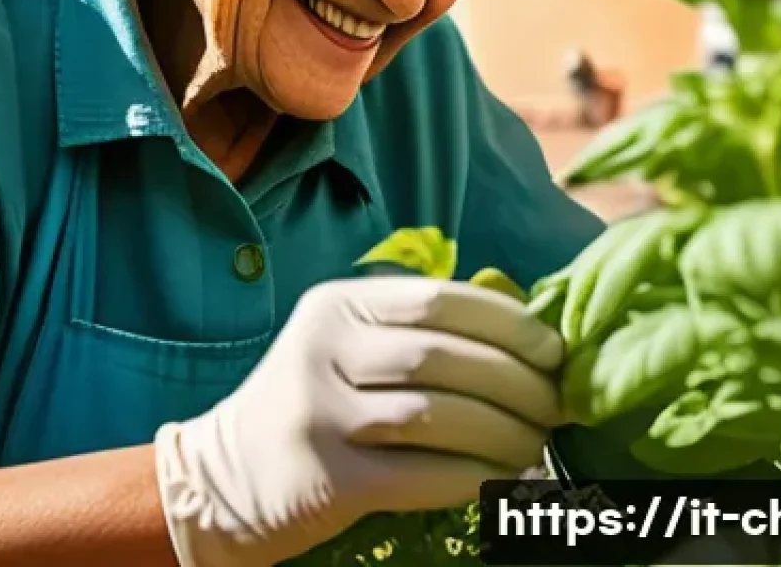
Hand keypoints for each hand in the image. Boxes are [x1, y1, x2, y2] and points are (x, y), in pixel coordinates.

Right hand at [154, 275, 565, 565]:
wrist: (225, 476)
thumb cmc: (311, 402)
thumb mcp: (347, 346)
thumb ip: (415, 332)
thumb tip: (523, 338)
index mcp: (338, 304)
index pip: (439, 299)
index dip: (507, 322)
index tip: (553, 350)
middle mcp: (325, 347)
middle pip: (444, 357)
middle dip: (517, 382)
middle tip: (555, 406)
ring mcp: (321, 411)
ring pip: (437, 415)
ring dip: (505, 433)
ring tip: (537, 444)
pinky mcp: (326, 478)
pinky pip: (421, 474)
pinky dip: (475, 478)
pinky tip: (503, 481)